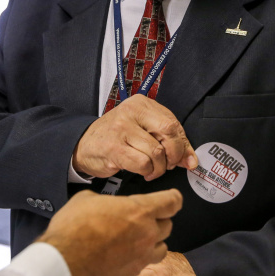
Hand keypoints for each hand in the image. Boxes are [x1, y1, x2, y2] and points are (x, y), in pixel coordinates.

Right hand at [37, 189, 182, 275]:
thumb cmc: (73, 230)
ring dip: (154, 240)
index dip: (173, 198)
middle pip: (168, 225)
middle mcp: (147, 234)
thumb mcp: (86, 199)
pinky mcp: (133, 273)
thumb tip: (105, 205)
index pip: (172, 202)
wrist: (63, 263)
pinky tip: (125, 253)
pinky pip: (146, 262)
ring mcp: (142, 256)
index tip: (171, 198)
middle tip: (144, 218)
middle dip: (159, 219)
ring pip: (162, 247)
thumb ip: (106, 201)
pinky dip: (140, 257)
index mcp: (139, 211)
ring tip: (138, 237)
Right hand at [73, 95, 197, 179]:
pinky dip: (146, 171)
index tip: (184, 159)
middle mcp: (131, 111)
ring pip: (156, 152)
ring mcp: (121, 128)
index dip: (183, 145)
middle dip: (174, 154)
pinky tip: (141, 171)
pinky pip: (142, 163)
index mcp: (141, 104)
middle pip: (169, 131)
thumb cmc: (117, 138)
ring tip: (151, 169)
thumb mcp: (143, 132)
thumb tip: (191, 160)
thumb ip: (169, 142)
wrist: (83, 146)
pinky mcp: (114, 147)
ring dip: (158, 168)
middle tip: (168, 165)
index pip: (173, 122)